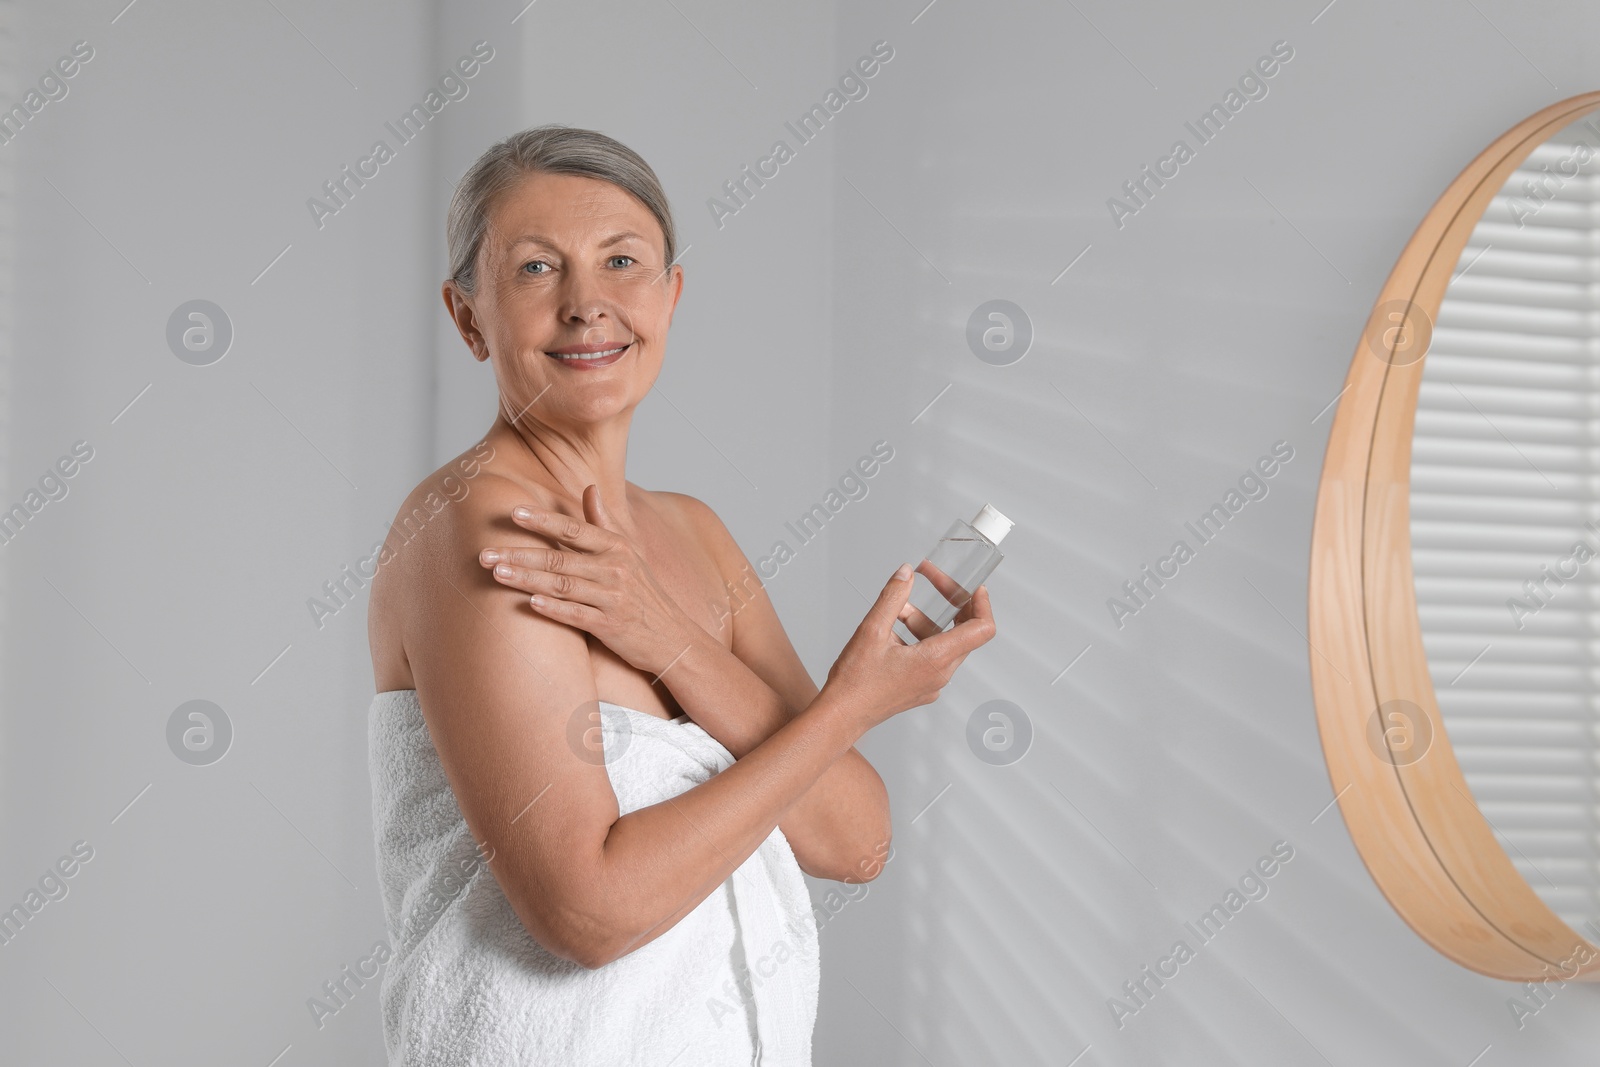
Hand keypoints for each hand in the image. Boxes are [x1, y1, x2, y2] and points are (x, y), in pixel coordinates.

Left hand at [478, 485, 698, 676]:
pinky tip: (530, 603)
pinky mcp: (611, 626)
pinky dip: (553, 609)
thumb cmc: (645, 593)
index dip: (543, 520)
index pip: (574, 529)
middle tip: (484, 552)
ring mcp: (613, 598)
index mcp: (617, 547)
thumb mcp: (630, 552)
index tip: (513, 512)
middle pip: (559, 558)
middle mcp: (615, 569)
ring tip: (496, 572)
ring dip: (527, 578)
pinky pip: (577, 615)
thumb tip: (590, 487)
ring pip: (562, 585)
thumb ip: (605, 521)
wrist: (673, 637)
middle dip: (520, 553)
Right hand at [822, 562, 995, 734]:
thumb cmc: (855, 683)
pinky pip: (930, 657)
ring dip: (925, 621)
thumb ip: (893, 597)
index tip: (974, 587)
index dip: (982, 603)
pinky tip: (892, 631)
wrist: (841, 716)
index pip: (981, 629)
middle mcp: (940, 675)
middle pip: (964, 633)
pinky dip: (917, 638)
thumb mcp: (872, 630)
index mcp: (936, 660)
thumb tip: (905, 574)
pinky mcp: (920, 688)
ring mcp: (931, 684)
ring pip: (943, 643)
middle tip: (935, 584)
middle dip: (950, 605)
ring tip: (897, 610)